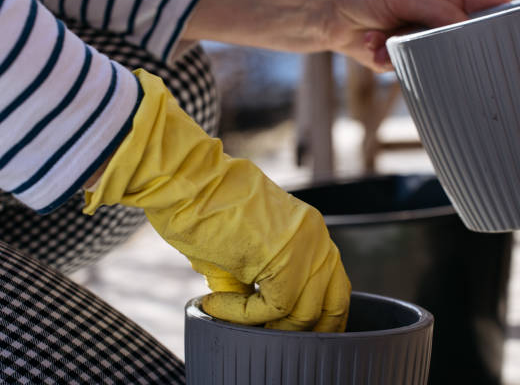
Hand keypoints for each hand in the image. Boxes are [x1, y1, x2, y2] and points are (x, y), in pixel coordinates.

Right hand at [84, 70, 350, 331]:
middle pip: (333, 302)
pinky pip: (275, 309)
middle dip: (307, 330)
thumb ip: (261, 281)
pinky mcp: (284, 257)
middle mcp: (316, 237)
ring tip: (233, 320)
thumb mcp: (243, 251)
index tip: (286, 330)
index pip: (334, 284)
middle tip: (272, 339)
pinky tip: (213, 304)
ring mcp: (304, 246)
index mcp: (311, 231)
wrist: (186, 180)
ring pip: (304, 313)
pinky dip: (241, 315)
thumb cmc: (203, 211)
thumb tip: (262, 321)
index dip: (317, 316)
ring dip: (268, 328)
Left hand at [184, 0, 508, 70]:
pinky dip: (385, 60)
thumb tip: (465, 30)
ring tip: (380, 37)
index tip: (513, 40)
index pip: (484, 4)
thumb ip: (437, 10)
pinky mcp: (392, 54)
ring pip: (430, 57)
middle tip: (440, 53)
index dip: (499, 21)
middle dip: (447, 47)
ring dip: (407, 52)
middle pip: (459, 36)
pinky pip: (403, 67)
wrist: (313, 10)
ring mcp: (411, 34)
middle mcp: (429, 10)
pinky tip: (368, 46)